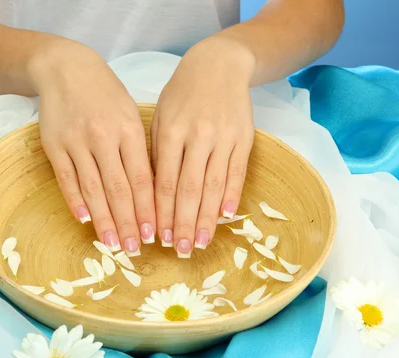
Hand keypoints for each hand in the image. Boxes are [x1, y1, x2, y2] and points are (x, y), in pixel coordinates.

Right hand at [33, 40, 155, 255]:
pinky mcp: (54, 145)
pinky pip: (67, 178)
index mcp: (129, 130)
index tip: (154, 234)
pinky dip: (76, 201)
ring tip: (113, 244)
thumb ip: (139, 150)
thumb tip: (151, 192)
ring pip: (94, 188)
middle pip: (119, 189)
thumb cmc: (106, 94)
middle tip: (135, 249)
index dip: (148, 210)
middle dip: (129, 223)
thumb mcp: (130, 114)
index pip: (142, 179)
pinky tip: (85, 220)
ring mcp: (77, 141)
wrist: (66, 69)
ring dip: (104, 220)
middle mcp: (104, 137)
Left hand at [151, 37, 255, 256]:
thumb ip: (157, 154)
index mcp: (171, 132)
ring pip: (214, 186)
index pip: (166, 182)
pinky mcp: (244, 138)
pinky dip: (231, 196)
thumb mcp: (161, 117)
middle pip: (190, 189)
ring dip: (207, 218)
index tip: (159, 237)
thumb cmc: (182, 94)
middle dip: (183, 223)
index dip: (163, 213)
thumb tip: (154, 195)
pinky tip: (225, 217)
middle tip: (180, 250)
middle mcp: (198, 136)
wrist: (218, 65)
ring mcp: (224, 138)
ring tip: (200, 243)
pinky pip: (238, 172)